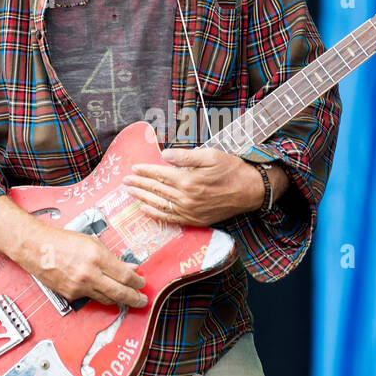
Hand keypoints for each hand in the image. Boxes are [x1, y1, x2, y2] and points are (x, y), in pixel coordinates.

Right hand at [28, 227, 148, 308]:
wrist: (37, 248)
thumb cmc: (63, 241)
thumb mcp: (92, 242)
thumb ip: (112, 258)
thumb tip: (131, 268)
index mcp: (97, 257)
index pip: (125, 275)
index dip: (137, 282)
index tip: (142, 283)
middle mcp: (89, 274)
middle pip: (120, 292)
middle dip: (135, 298)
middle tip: (143, 300)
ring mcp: (79, 287)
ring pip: (107, 299)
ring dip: (119, 299)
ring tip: (127, 297)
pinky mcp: (70, 295)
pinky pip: (91, 298)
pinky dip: (100, 294)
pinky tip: (103, 290)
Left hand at [122, 147, 276, 224]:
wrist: (251, 191)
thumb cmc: (232, 169)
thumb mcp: (210, 155)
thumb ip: (185, 156)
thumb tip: (164, 155)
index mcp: (188, 179)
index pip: (159, 174)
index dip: (144, 170)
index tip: (133, 168)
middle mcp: (186, 197)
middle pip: (156, 189)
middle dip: (138, 184)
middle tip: (125, 181)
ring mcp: (190, 211)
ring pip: (159, 204)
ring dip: (142, 197)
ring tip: (130, 192)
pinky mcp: (195, 220)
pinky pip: (170, 218)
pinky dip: (155, 214)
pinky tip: (145, 209)